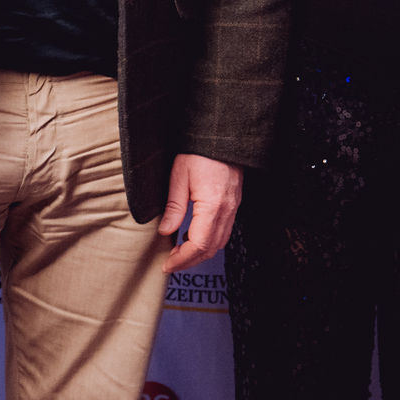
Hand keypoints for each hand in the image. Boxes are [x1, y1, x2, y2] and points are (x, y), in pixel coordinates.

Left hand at [158, 153, 244, 273]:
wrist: (223, 135)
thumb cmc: (200, 152)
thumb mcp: (180, 176)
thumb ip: (174, 207)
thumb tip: (165, 232)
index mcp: (213, 206)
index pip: (199, 244)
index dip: (183, 259)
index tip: (167, 264)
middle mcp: (227, 210)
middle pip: (211, 248)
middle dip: (190, 261)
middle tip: (171, 264)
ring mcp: (233, 207)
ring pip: (220, 242)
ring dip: (201, 252)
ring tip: (180, 253)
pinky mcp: (234, 203)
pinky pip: (224, 230)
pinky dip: (209, 241)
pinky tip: (194, 237)